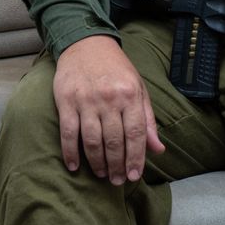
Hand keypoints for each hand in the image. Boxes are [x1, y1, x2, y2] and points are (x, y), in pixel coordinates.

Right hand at [52, 35, 164, 184]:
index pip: (136, 133)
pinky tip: (74, 166)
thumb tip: (157, 149)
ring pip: (93, 140)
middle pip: (114, 141)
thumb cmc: (116, 68)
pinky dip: (71, 152)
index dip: (136, 158)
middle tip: (118, 180)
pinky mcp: (66, 101)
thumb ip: (148, 119)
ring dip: (98, 163)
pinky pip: (68, 133)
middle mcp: (110, 98)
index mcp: (130, 94)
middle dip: (117, 165)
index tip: (134, 176)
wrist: (87, 43)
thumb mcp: (139, 88)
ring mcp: (87, 100)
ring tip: (102, 174)